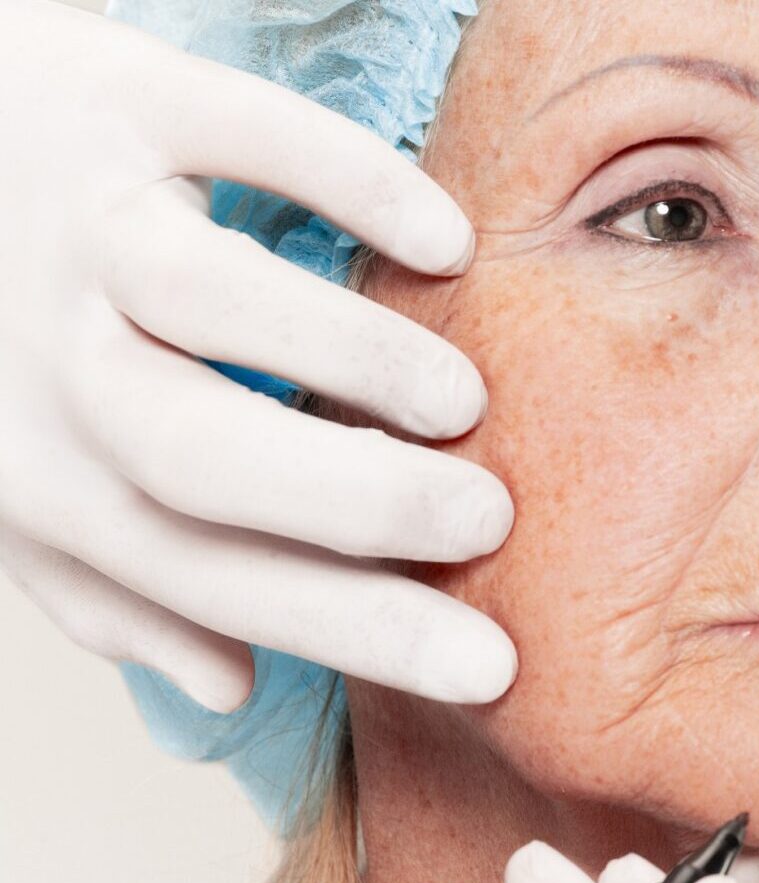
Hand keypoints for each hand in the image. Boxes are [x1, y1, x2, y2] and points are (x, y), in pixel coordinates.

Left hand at [0, 0, 516, 713]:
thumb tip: (228, 685)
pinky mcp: (110, 96)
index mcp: (36, 470)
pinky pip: (234, 133)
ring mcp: (74, 218)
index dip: (356, 631)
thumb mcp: (24, 482)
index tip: (488, 664)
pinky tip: (444, 237)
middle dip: (361, 504)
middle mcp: (45, 355)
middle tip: (486, 519)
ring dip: (356, 355)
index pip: (208, 577)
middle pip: (197, 458)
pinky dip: (351, 181)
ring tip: (461, 401)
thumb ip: (115, 584)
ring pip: (212, 298)